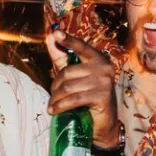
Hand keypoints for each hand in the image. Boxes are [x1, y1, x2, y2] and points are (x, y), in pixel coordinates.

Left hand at [45, 29, 117, 145]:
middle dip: (55, 85)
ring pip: (68, 87)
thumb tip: (50, 37)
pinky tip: (53, 110)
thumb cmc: (88, 95)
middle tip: (52, 95)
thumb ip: (63, 57)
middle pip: (67, 72)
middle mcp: (104, 67)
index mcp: (97, 58)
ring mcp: (105, 82)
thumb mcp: (74, 75)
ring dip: (56, 98)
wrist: (104, 122)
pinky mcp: (103, 96)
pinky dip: (60, 106)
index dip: (68, 40)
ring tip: (51, 105)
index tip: (56, 33)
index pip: (81, 46)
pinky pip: (74, 99)